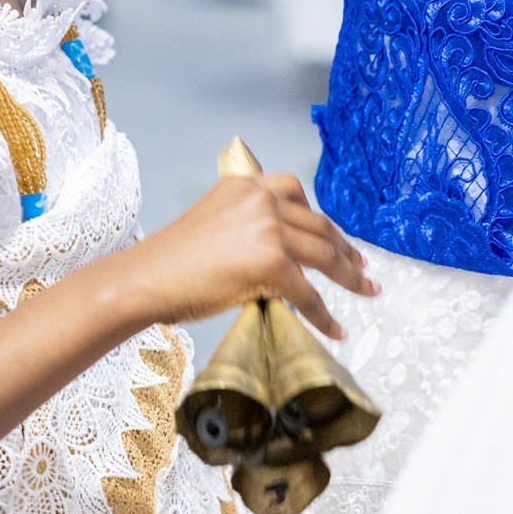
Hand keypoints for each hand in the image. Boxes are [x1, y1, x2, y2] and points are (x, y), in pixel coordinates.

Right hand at [110, 172, 376, 339]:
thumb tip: (278, 256)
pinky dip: (325, 314)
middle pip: (318, 224)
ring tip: (366, 291)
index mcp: (244, 185)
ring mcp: (269, 229)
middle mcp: (260, 199)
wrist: (146, 278)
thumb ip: (246, 225)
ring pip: (324, 254)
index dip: (320, 218)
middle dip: (345, 248)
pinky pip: (309, 293)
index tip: (334, 236)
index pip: (295, 191)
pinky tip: (336, 328)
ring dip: (349, 276)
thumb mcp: (213, 222)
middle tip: (361, 267)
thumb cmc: (170, 261)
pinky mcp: (272, 262)